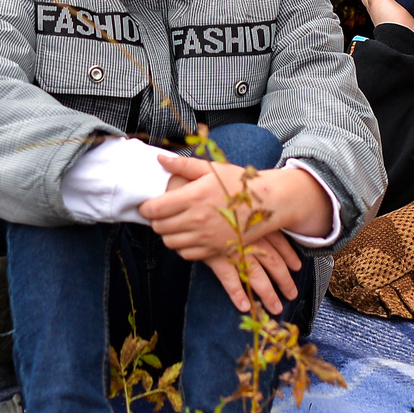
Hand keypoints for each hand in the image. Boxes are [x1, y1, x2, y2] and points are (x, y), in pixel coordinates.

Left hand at [142, 154, 318, 313]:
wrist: (268, 203)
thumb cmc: (238, 183)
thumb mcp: (212, 169)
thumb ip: (183, 165)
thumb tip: (159, 158)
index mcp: (192, 197)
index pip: (154, 209)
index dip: (145, 208)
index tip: (148, 205)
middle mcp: (196, 220)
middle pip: (159, 228)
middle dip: (156, 220)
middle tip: (162, 213)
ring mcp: (205, 237)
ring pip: (170, 243)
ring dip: (168, 234)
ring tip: (175, 224)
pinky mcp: (214, 249)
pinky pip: (187, 254)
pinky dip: (183, 247)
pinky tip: (188, 235)